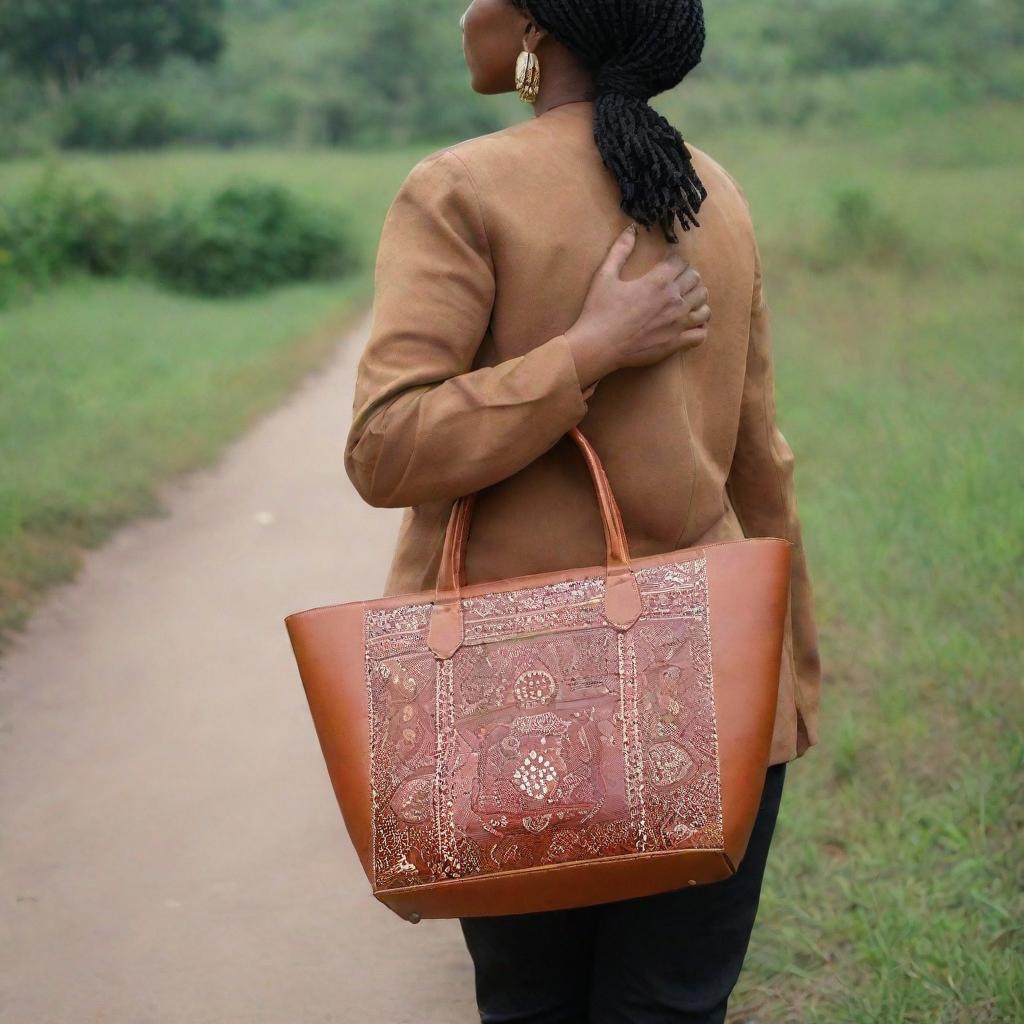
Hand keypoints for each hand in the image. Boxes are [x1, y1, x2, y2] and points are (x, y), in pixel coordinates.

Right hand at [565, 223, 711, 387]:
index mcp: (658, 281)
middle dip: (688, 278)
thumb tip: (631, 228)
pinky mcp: (676, 343)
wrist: (598, 346)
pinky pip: (701, 334)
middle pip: (696, 280)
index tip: (667, 264)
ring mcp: (678, 323)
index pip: (681, 262)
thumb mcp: (605, 275)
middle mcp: (674, 300)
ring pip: (704, 306)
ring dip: (697, 301)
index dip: (675, 260)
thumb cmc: (599, 310)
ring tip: (686, 303)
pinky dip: (699, 329)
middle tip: (676, 283)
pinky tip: (689, 326)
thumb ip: (620, 250)